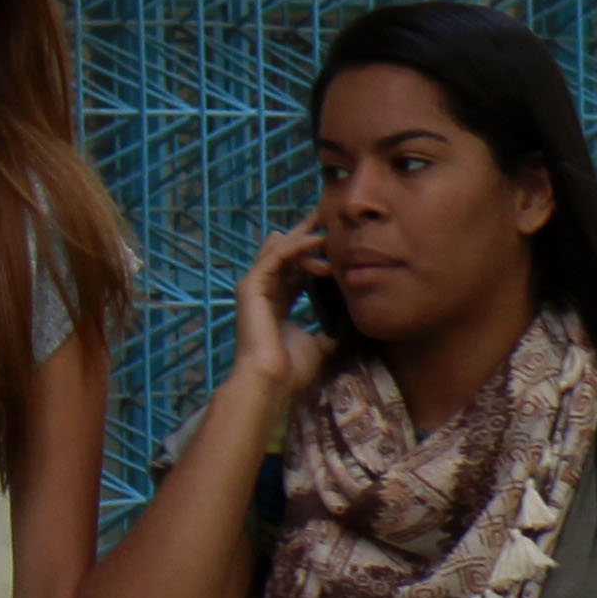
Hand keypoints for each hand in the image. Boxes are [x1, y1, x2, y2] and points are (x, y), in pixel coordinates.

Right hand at [229, 214, 339, 405]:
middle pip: (285, 252)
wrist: (273, 382)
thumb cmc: (292, 370)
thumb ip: (328, 332)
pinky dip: (297, 246)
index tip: (338, 239)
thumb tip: (345, 331)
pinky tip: (318, 240)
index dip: (315, 252)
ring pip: (280, 249)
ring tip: (331, 228)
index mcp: (278, 303)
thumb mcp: (319, 345)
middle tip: (330, 215)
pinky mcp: (251, 286)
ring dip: (306, 238)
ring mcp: (255, 287)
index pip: (296, 268)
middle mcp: (264, 291)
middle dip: (308, 234)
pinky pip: (275, 256)